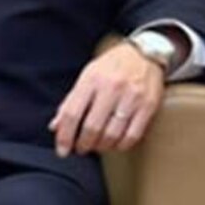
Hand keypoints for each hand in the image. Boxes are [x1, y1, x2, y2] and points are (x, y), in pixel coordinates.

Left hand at [49, 41, 166, 156]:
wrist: (145, 54)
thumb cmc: (111, 67)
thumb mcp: (86, 77)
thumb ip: (70, 102)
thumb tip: (55, 126)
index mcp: (90, 80)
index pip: (72, 113)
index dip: (64, 136)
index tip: (62, 150)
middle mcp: (111, 88)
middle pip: (92, 127)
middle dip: (83, 144)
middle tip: (80, 149)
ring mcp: (131, 98)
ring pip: (113, 134)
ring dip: (101, 146)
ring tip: (96, 146)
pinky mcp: (148, 106)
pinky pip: (133, 134)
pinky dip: (121, 145)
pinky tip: (115, 144)